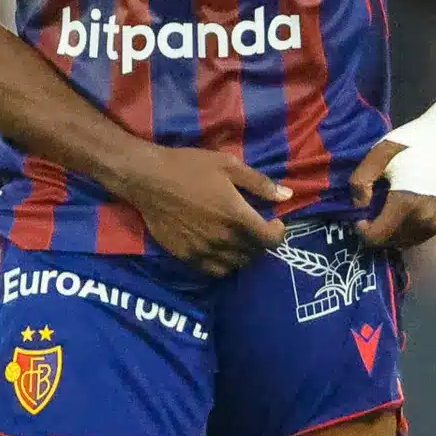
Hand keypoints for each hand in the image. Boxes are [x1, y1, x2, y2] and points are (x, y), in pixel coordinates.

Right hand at [119, 147, 289, 275]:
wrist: (148, 179)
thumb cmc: (189, 167)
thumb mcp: (228, 165)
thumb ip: (259, 183)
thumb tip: (287, 196)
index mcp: (237, 216)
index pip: (270, 240)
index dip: (278, 233)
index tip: (275, 222)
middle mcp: (224, 239)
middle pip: (255, 254)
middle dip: (261, 242)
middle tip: (256, 228)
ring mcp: (204, 251)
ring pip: (236, 264)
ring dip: (244, 254)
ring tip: (239, 239)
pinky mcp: (187, 257)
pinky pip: (214, 271)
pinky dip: (224, 264)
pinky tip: (220, 249)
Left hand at [349, 141, 435, 249]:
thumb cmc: (413, 143)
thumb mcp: (379, 153)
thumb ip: (361, 181)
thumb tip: (359, 206)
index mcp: (407, 205)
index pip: (376, 237)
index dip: (361, 228)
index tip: (359, 212)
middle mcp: (424, 221)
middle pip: (388, 242)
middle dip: (374, 229)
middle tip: (371, 207)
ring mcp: (435, 224)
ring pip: (401, 242)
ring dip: (388, 231)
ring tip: (384, 207)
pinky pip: (414, 237)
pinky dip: (402, 230)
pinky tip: (398, 211)